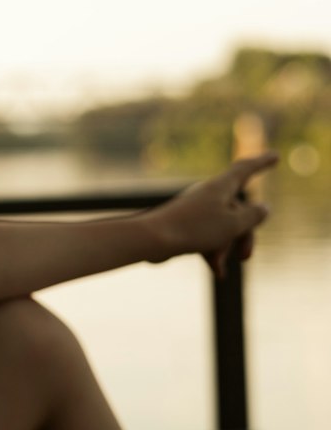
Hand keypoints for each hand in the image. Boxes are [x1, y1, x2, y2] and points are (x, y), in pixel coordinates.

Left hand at [149, 153, 278, 276]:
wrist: (153, 240)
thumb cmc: (194, 229)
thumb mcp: (233, 224)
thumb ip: (253, 216)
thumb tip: (265, 207)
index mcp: (222, 187)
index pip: (246, 169)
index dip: (263, 162)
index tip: (276, 156)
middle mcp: (209, 194)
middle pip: (238, 211)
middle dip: (245, 235)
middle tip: (245, 257)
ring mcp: (197, 210)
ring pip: (224, 227)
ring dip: (227, 247)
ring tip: (220, 268)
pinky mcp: (186, 225)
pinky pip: (208, 236)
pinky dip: (214, 252)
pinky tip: (218, 273)